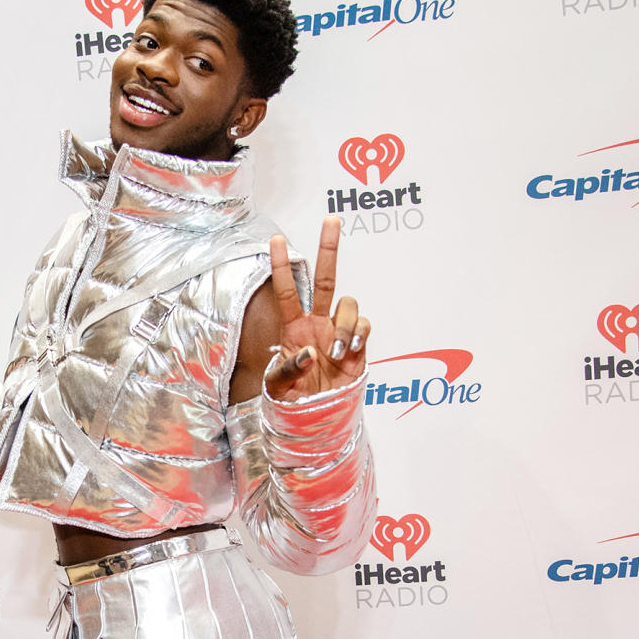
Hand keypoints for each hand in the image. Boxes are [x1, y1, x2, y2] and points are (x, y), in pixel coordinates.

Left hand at [266, 217, 369, 399]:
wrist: (317, 418)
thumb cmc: (293, 401)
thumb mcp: (278, 388)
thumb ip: (289, 370)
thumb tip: (311, 352)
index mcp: (294, 328)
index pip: (286, 291)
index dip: (280, 266)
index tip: (275, 241)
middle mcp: (318, 323)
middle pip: (326, 278)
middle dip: (328, 249)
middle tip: (331, 220)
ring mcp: (339, 332)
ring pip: (348, 303)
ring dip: (344, 322)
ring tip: (338, 350)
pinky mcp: (358, 345)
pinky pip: (363, 325)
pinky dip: (359, 333)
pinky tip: (350, 351)